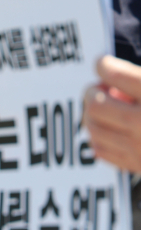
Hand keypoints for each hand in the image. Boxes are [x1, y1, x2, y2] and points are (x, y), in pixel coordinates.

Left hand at [84, 55, 140, 172]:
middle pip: (96, 104)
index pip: (116, 74)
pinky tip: (110, 128)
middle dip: (93, 93)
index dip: (104, 65)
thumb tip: (104, 66)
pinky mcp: (137, 165)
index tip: (103, 64)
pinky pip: (99, 149)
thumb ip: (138, 80)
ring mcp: (140, 148)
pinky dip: (99, 136)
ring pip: (92, 127)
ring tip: (106, 108)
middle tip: (101, 89)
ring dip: (93, 114)